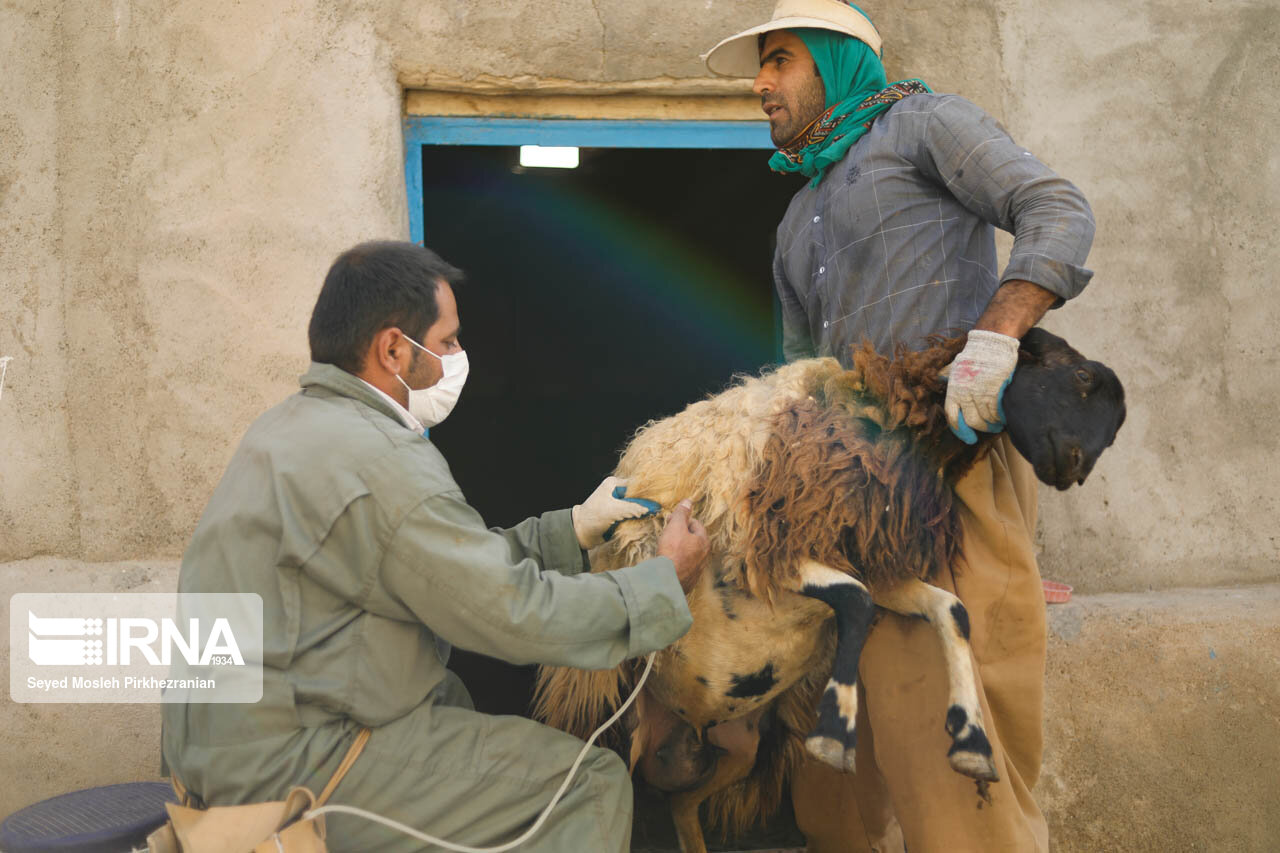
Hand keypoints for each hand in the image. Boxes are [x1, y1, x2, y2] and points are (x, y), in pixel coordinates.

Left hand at [572, 476, 652, 548]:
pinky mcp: (619, 515)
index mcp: (614, 484)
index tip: (660, 499)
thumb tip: (650, 508)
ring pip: (636, 507)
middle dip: (646, 504)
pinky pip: (633, 516)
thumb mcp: (614, 510)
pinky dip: (638, 519)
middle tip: (659, 509)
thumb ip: (633, 508)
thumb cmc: (593, 517)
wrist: (580, 533)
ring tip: (655, 516)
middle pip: (638, 496)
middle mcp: (617, 492)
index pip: (636, 485)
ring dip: (643, 513)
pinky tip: (647, 521)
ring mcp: (618, 504)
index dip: (647, 493)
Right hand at [657, 500, 709, 593]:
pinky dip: (676, 562)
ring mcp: (697, 570)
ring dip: (678, 548)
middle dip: (680, 534)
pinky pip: (683, 566)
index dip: (682, 520)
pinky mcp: (688, 581)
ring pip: (688, 553)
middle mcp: (704, 556)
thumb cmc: (672, 551)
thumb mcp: (676, 527)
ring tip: (665, 548)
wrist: (666, 580)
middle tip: (667, 534)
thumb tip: (688, 501)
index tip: (670, 520)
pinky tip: (667, 562)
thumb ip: (682, 513)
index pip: (695, 524)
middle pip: (692, 539)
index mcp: (704, 542)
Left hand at [943, 330, 1019, 444]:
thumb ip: (947, 376)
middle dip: (980, 429)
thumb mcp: (955, 367)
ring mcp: (980, 393)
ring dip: (992, 425)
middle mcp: (965, 393)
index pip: (952, 416)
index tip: (968, 438)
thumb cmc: (973, 355)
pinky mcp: (995, 391)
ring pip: (986, 418)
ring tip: (997, 425)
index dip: (960, 430)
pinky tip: (1003, 418)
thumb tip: (938, 380)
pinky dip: (1000, 418)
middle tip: (987, 431)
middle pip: (971, 421)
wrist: (991, 343)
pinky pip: (997, 412)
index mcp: (953, 389)